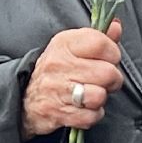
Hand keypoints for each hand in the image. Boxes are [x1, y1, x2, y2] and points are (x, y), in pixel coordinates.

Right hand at [21, 21, 125, 139]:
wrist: (25, 96)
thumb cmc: (55, 69)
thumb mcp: (72, 46)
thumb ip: (98, 37)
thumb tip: (116, 26)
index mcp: (64, 43)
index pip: (101, 44)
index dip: (113, 53)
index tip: (110, 58)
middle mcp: (60, 64)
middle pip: (107, 72)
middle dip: (112, 79)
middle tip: (104, 80)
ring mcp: (58, 90)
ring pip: (99, 96)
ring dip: (101, 98)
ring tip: (94, 93)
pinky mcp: (60, 113)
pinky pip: (92, 116)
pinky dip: (93, 114)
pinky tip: (85, 107)